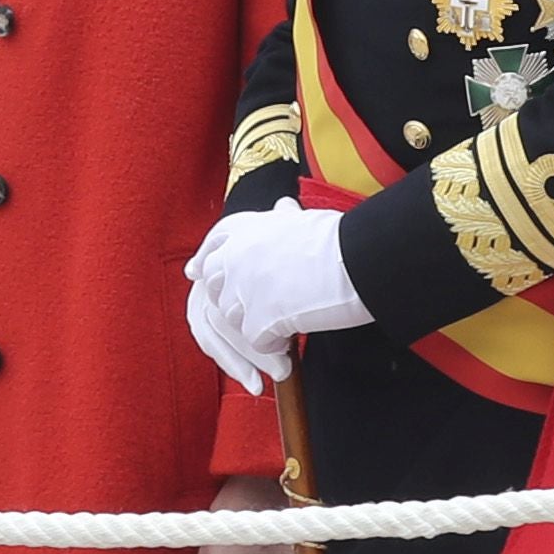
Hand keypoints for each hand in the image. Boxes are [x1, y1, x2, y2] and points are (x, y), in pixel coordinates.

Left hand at [183, 205, 363, 393]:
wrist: (356, 261)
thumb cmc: (338, 239)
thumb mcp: (302, 220)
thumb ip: (282, 220)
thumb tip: (282, 207)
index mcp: (245, 228)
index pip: (213, 246)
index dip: (205, 261)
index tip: (197, 273)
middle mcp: (235, 256)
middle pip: (213, 286)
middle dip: (231, 298)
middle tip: (259, 306)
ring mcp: (243, 289)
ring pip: (231, 319)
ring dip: (254, 324)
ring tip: (285, 321)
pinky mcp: (257, 320)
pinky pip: (255, 342)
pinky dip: (272, 346)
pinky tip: (291, 340)